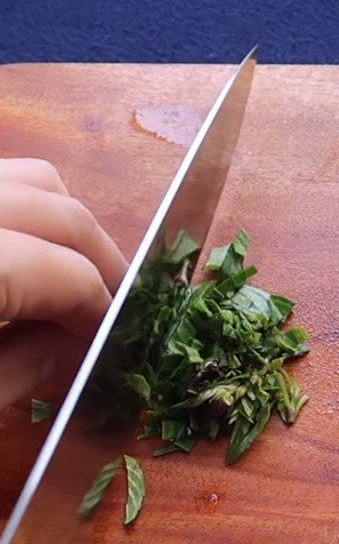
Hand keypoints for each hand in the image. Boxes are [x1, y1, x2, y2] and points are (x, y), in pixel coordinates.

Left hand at [0, 158, 126, 408]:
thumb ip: (25, 366)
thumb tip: (83, 342)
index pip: (66, 272)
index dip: (102, 311)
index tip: (111, 343)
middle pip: (61, 212)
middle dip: (102, 261)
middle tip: (112, 308)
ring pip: (30, 177)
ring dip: (66, 223)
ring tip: (72, 272)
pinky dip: (23, 207)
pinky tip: (21, 251)